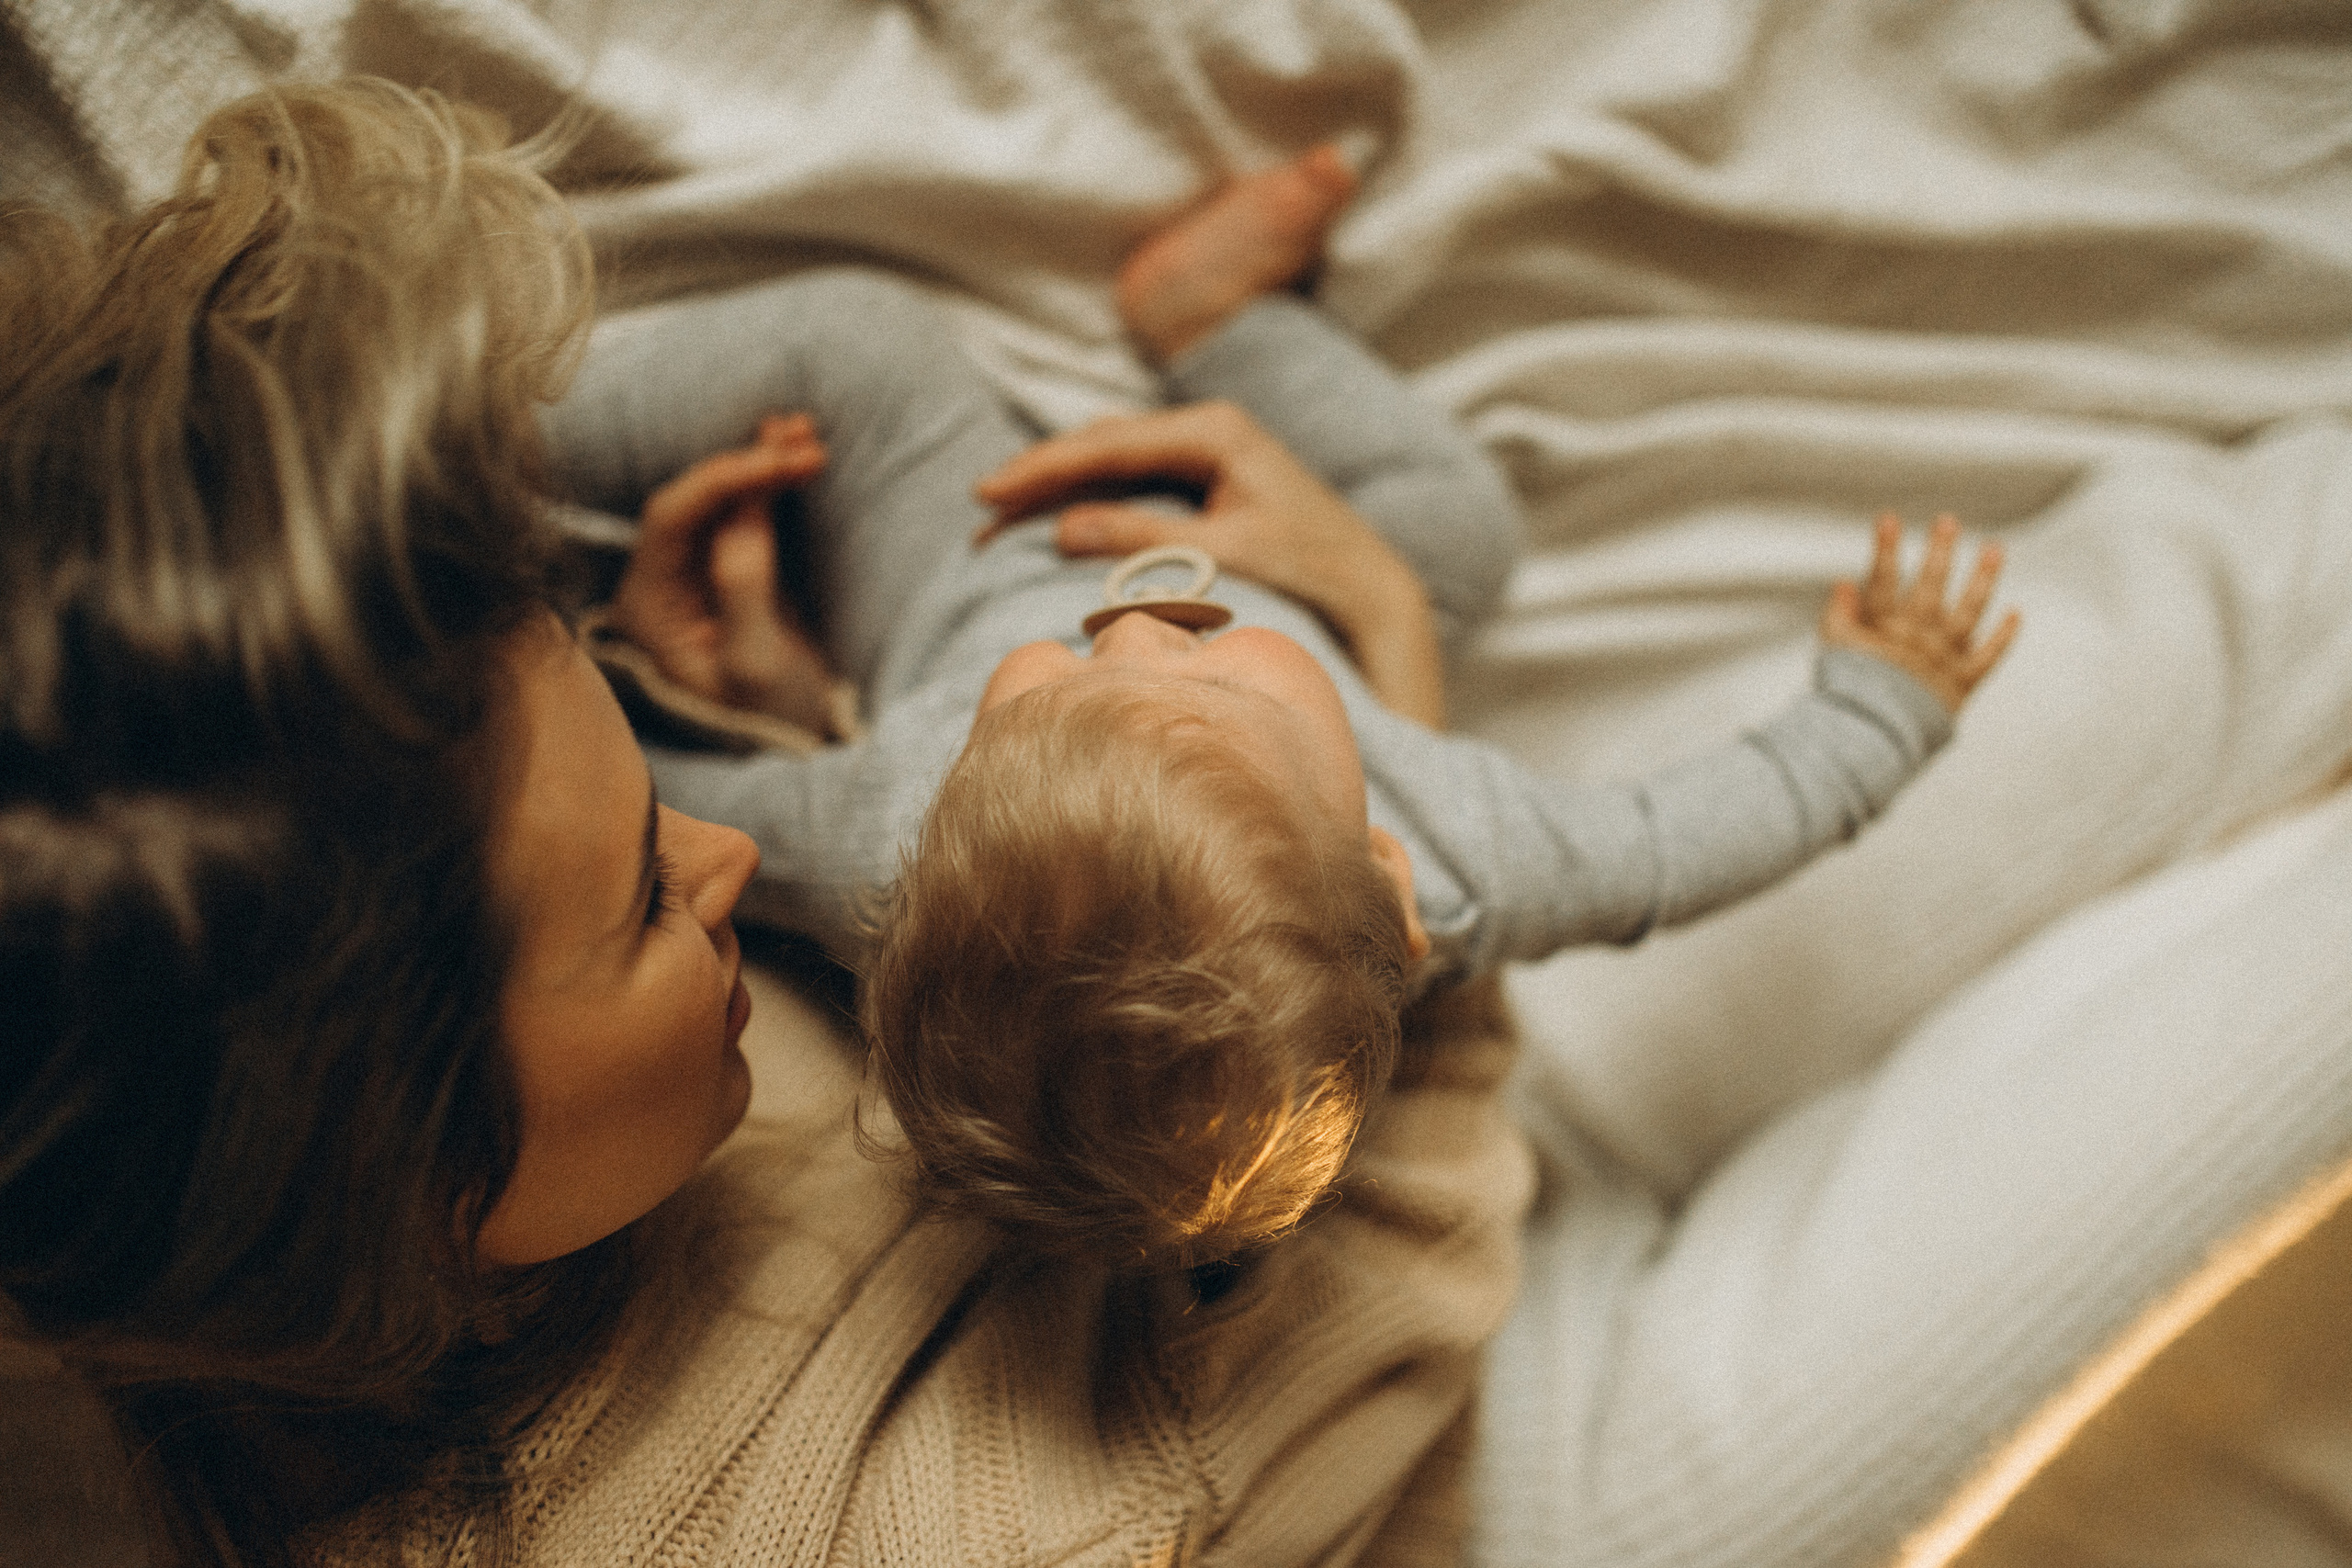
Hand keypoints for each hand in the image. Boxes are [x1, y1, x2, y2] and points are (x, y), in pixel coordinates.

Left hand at [608, 413, 842, 735]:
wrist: (797, 752)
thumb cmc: (769, 721)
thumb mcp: (755, 665)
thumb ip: (743, 590)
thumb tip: (744, 517)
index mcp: (647, 604)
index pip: (671, 517)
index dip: (724, 480)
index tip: (779, 462)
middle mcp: (661, 580)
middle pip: (695, 498)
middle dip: (747, 461)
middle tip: (802, 437)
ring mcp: (697, 573)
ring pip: (721, 499)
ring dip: (762, 463)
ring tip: (806, 434)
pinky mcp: (735, 571)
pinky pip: (746, 513)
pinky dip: (773, 484)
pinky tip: (800, 457)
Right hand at [972, 401, 1445, 724]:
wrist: (1371, 586)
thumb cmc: (1310, 568)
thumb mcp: (1223, 554)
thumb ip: (1143, 537)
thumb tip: (1062, 526)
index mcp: (1215, 431)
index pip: (1109, 444)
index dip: (1042, 468)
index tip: (988, 491)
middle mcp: (1209, 428)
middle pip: (1103, 444)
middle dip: (1040, 474)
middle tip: (980, 507)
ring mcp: (1209, 450)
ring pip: (1114, 459)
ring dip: (1060, 485)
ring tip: (1001, 515)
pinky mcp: (1208, 479)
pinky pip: (1133, 479)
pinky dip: (1091, 497)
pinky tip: (1055, 517)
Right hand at [1821, 513, 2019, 714]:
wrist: (1874, 735)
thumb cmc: (1850, 692)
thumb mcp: (1833, 650)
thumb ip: (1838, 615)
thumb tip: (1843, 583)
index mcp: (1883, 628)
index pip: (1883, 580)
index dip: (1885, 549)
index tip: (1889, 520)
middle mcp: (1918, 635)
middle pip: (1932, 585)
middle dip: (1941, 551)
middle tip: (1948, 521)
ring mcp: (1943, 656)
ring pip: (1968, 611)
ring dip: (1983, 578)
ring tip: (1995, 548)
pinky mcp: (1961, 681)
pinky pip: (1988, 656)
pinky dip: (2003, 636)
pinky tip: (2016, 613)